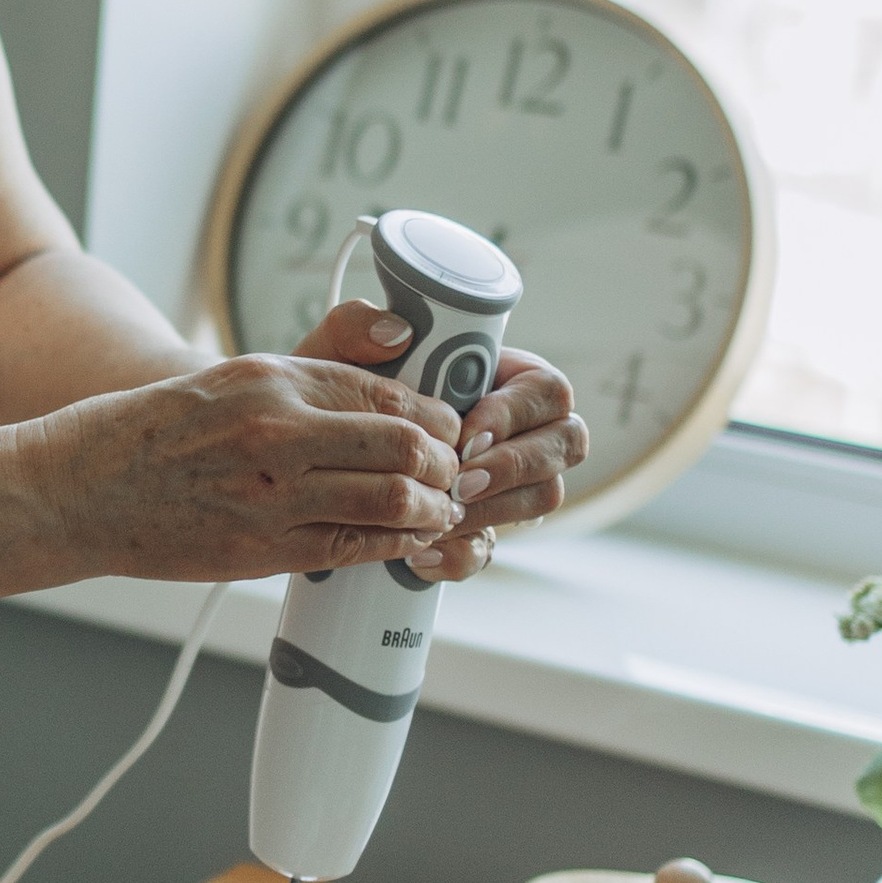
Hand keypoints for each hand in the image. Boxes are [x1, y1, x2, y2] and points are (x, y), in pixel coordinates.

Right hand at [36, 340, 466, 586]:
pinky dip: (396, 544)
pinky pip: (356, 547)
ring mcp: (271, 491)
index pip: (386, 391)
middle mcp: (276, 428)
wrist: (80, 488)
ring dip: (432, 507)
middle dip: (446, 462)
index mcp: (269, 376)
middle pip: (405, 443)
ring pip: (393, 498)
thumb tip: (394, 349)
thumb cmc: (153, 432)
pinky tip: (407, 540)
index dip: (434, 415)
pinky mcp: (263, 548)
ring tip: (438, 510)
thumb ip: (310, 374)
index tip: (445, 429)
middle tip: (454, 472)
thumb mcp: (230, 377)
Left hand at [291, 306, 586, 580]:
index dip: (517, 413)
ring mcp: (506, 484)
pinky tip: (420, 552)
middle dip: (516, 464)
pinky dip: (459, 554)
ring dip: (494, 509)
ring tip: (440, 513)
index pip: (548, 389)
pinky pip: (491, 550)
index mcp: (504, 380)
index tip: (468, 432)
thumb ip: (354, 328)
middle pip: (568, 443)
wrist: (313, 461)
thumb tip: (395, 332)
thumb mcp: (336, 356)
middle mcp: (520, 431)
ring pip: (545, 497)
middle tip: (463, 479)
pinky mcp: (477, 529)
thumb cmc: (338, 398)